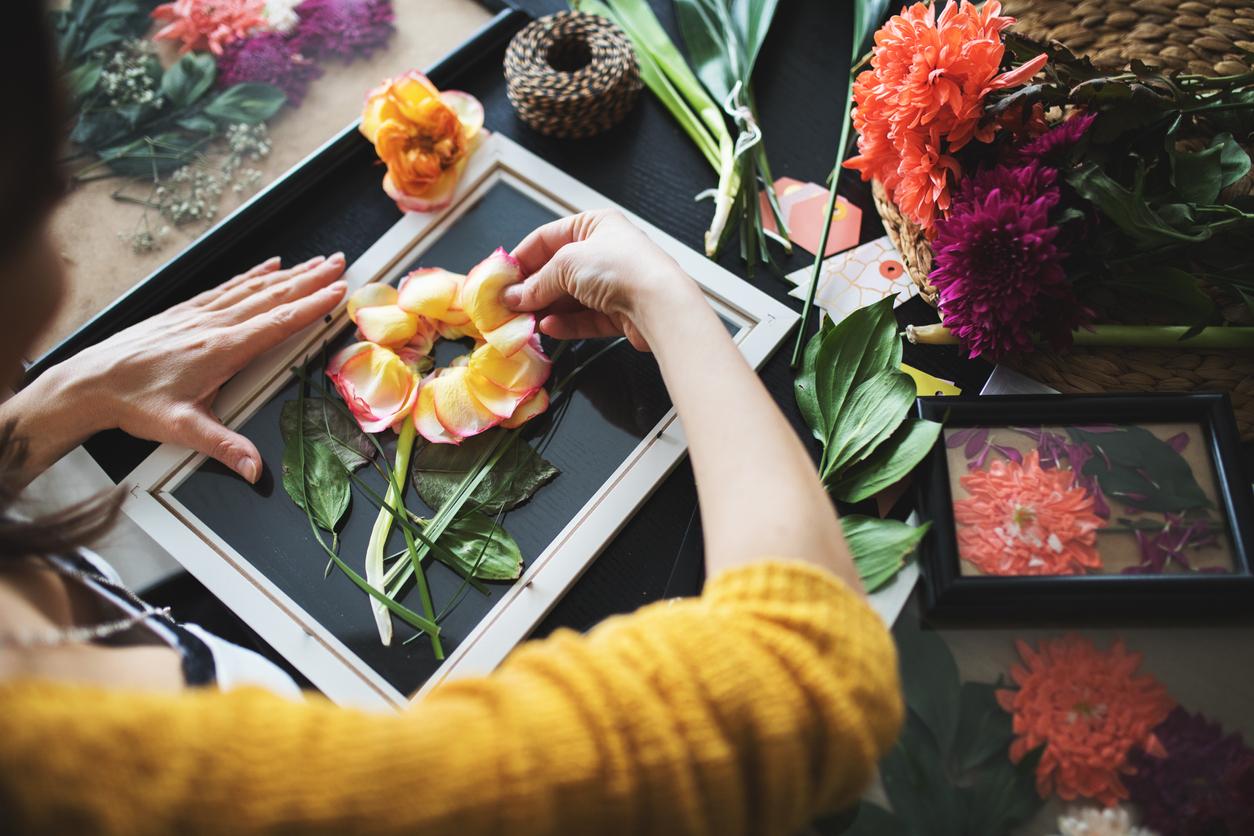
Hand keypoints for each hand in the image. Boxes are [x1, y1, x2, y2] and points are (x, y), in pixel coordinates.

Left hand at [44, 254, 346, 482]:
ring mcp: (199, 314)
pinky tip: (266, 267)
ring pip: (253, 288)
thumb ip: (224, 447)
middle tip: (339, 264)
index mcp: (221, 350)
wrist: (89, 382)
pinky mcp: (185, 312)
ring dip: (288, 274)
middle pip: (272, 296)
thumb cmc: (133, 403)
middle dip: (310, 280)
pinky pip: (228, 287)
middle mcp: (213, 325)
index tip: (339, 292)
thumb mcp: (182, 429)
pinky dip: (252, 275)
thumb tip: (255, 469)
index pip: (278, 322)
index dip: (312, 306)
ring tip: (314, 262)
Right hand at [504, 211, 699, 351]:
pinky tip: (548, 328)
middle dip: (532, 288)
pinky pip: (585, 318)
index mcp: (594, 225)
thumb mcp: (566, 264)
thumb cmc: (619, 267)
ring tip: (523, 321)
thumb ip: (537, 282)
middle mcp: (604, 251)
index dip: (521, 258)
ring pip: (570, 297)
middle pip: (557, 270)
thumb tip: (513, 297)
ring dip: (546, 309)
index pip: (547, 238)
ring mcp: (612, 283)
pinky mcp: (618, 312)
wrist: (659, 303)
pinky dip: (566, 324)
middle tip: (507, 305)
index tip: (501, 279)